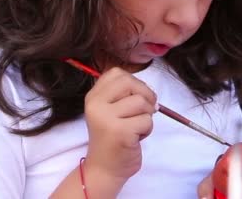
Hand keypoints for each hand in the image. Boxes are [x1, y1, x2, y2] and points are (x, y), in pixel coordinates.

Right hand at [83, 67, 156, 185]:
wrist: (104, 169)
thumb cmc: (112, 138)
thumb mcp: (110, 111)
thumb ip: (122, 95)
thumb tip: (148, 90)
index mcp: (93, 96)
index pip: (117, 73)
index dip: (134, 82)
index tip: (136, 96)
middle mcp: (96, 104)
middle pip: (130, 82)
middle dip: (145, 95)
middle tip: (146, 110)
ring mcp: (107, 118)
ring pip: (141, 102)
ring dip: (147, 116)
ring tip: (136, 127)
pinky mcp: (120, 132)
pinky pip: (146, 121)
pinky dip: (147, 130)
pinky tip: (136, 138)